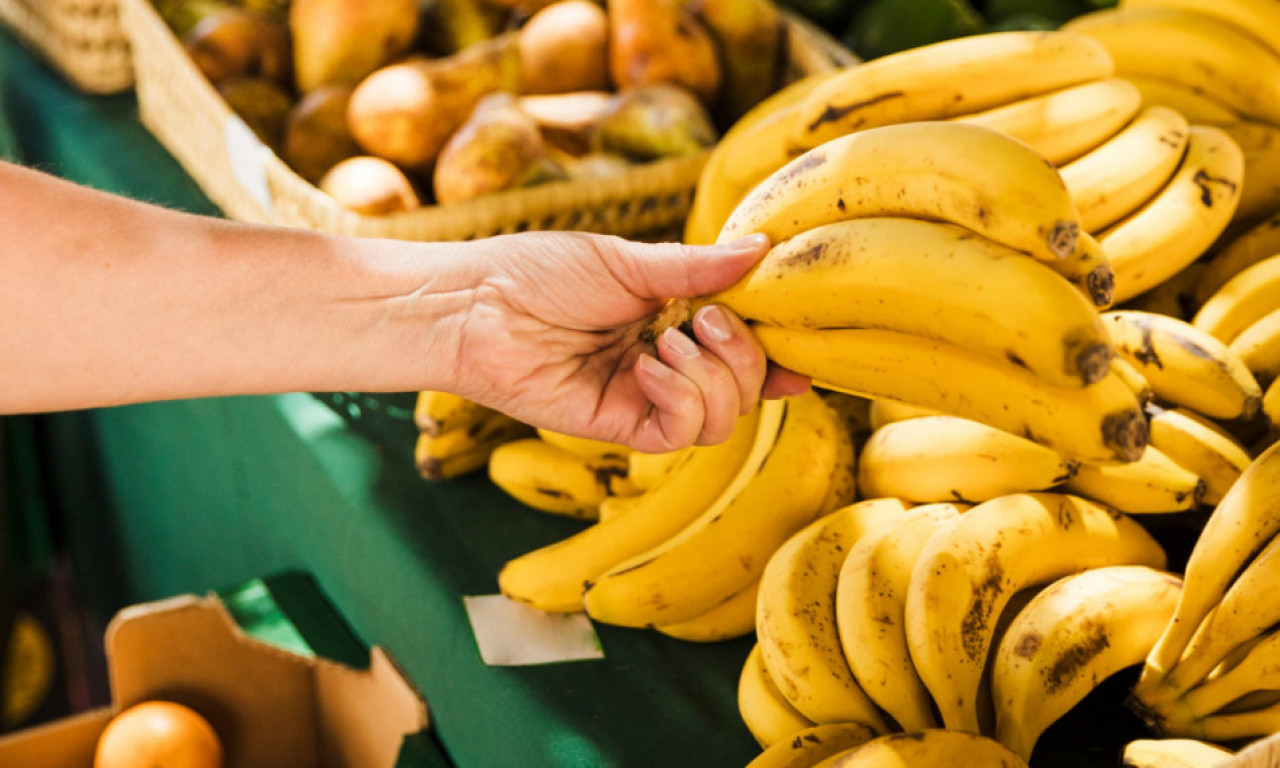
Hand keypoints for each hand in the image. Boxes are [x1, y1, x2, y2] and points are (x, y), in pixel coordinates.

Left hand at [451, 231, 809, 452]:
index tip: (803, 350)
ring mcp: (642, 398)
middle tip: (704, 319)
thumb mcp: (626, 260)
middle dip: (743, 355)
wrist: (474, 303)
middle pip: (743, 388)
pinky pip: (678, 433)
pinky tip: (649, 368)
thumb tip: (762, 248)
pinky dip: (680, 400)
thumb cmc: (536, 271)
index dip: (775, 356)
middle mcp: (664, 365)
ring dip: (712, 378)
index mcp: (671, 321)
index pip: (741, 350)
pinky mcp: (616, 425)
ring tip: (669, 342)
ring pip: (721, 419)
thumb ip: (695, 266)